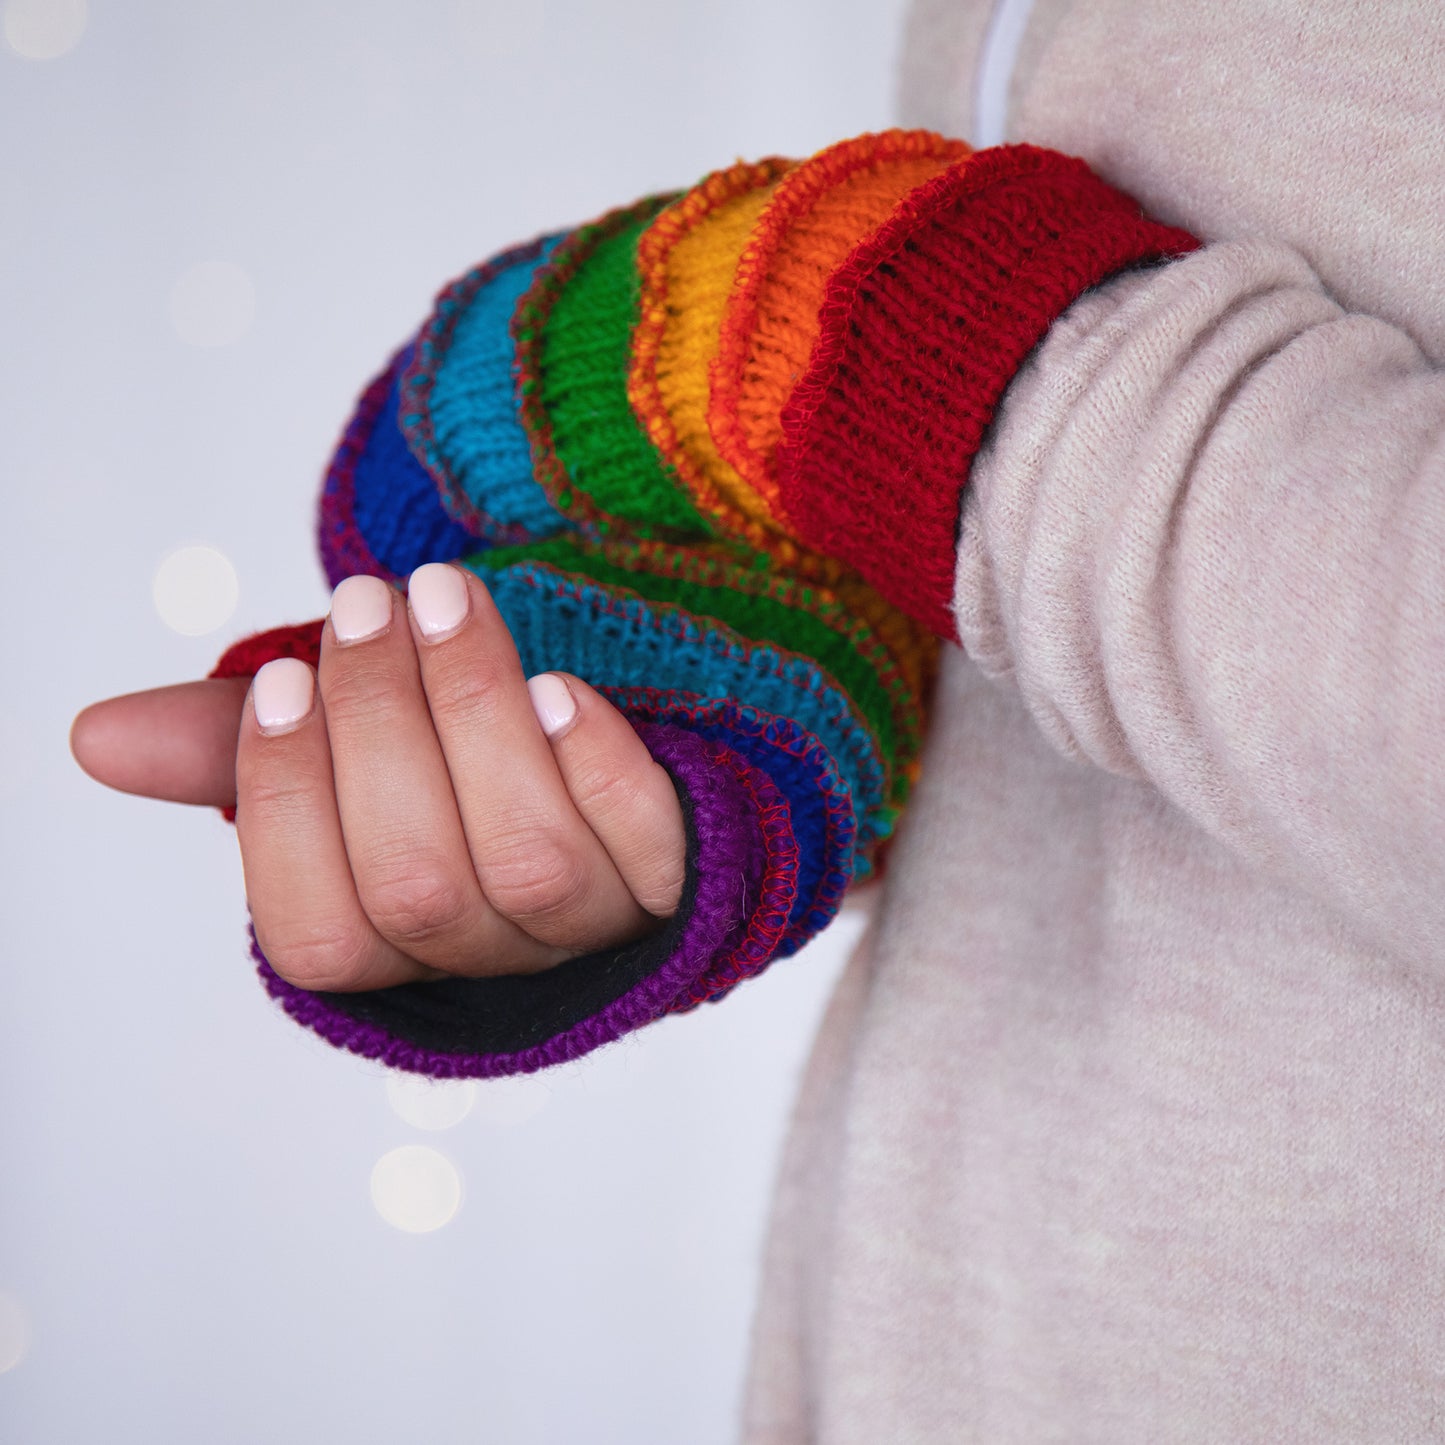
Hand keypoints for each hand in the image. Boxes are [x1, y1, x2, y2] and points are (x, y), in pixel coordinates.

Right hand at [70, 563, 686, 991]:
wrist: (600, 768)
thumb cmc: (448, 765)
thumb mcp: (343, 748)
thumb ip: (238, 746)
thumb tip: (97, 738)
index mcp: (390, 952)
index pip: (316, 933)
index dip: (290, 807)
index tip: (284, 679)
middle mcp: (488, 964)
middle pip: (420, 888)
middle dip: (382, 730)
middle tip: (366, 602)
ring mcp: (592, 932)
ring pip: (529, 863)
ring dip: (478, 717)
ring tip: (445, 600)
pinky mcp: (677, 883)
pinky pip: (643, 844)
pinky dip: (596, 760)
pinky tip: (557, 688)